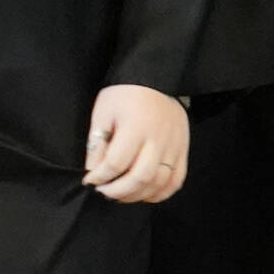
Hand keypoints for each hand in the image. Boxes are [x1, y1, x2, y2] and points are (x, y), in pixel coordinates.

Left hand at [81, 84, 188, 202]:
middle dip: (118, 191)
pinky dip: (160, 193)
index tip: (90, 181)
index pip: (116, 163)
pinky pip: (176, 181)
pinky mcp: (183, 149)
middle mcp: (158, 138)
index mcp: (136, 126)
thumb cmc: (124, 94)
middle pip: (140, 177)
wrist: (154, 78)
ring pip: (159, 183)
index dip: (100, 177)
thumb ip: (97, 143)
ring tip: (120, 194)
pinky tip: (144, 194)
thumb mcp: (103, 112)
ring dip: (137, 195)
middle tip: (104, 192)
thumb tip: (93, 172)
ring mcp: (175, 145)